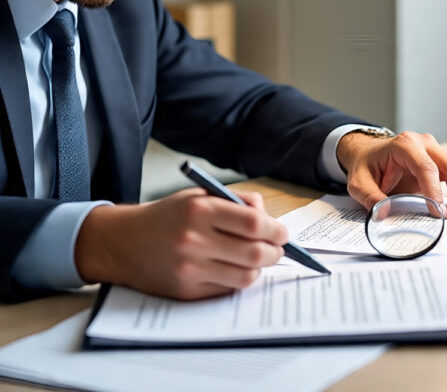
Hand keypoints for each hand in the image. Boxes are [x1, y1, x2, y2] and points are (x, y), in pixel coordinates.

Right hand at [74, 189, 288, 299]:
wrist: (123, 242)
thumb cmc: (168, 216)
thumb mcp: (200, 195)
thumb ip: (238, 202)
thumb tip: (270, 219)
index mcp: (200, 209)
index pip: (253, 222)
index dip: (276, 229)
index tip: (283, 232)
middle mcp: (194, 239)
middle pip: (255, 252)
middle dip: (276, 252)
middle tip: (278, 248)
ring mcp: (190, 268)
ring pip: (246, 275)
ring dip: (260, 268)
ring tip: (258, 259)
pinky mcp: (186, 291)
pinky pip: (227, 289)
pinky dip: (239, 279)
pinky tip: (236, 269)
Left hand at [337, 130, 446, 221]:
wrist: (369, 154)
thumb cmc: (365, 166)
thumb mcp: (359, 183)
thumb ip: (371, 198)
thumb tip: (385, 215)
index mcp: (404, 144)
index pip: (425, 167)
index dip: (434, 190)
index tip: (440, 213)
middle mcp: (424, 143)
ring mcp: (435, 150)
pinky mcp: (440, 162)